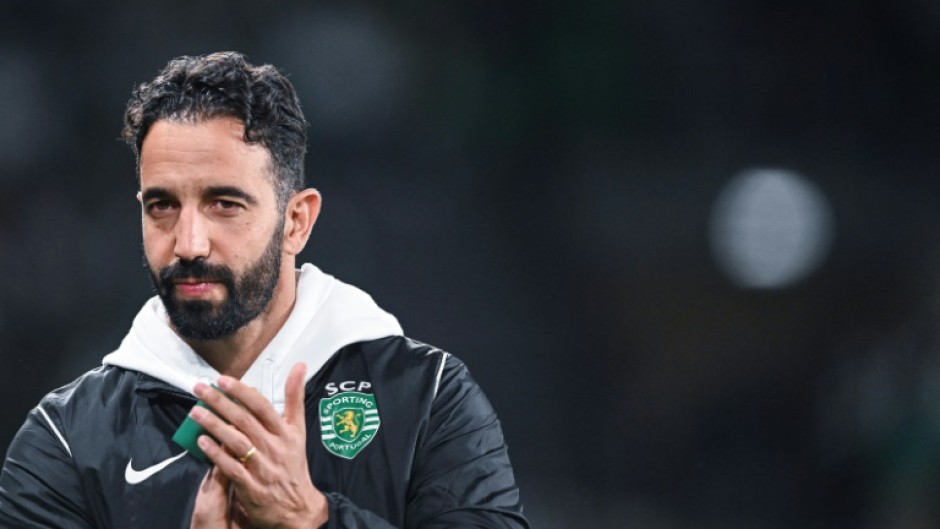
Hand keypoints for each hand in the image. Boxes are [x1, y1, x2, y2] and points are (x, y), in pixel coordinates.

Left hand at [189, 363, 328, 528]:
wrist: (299, 508)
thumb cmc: (294, 465)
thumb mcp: (299, 430)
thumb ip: (295, 398)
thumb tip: (299, 366)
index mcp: (286, 433)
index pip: (263, 406)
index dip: (242, 392)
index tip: (223, 380)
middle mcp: (275, 448)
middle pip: (245, 420)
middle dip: (220, 402)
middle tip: (200, 389)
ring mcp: (263, 468)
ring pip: (236, 442)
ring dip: (214, 425)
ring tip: (195, 412)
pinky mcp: (252, 487)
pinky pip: (231, 467)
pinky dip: (216, 454)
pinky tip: (202, 442)